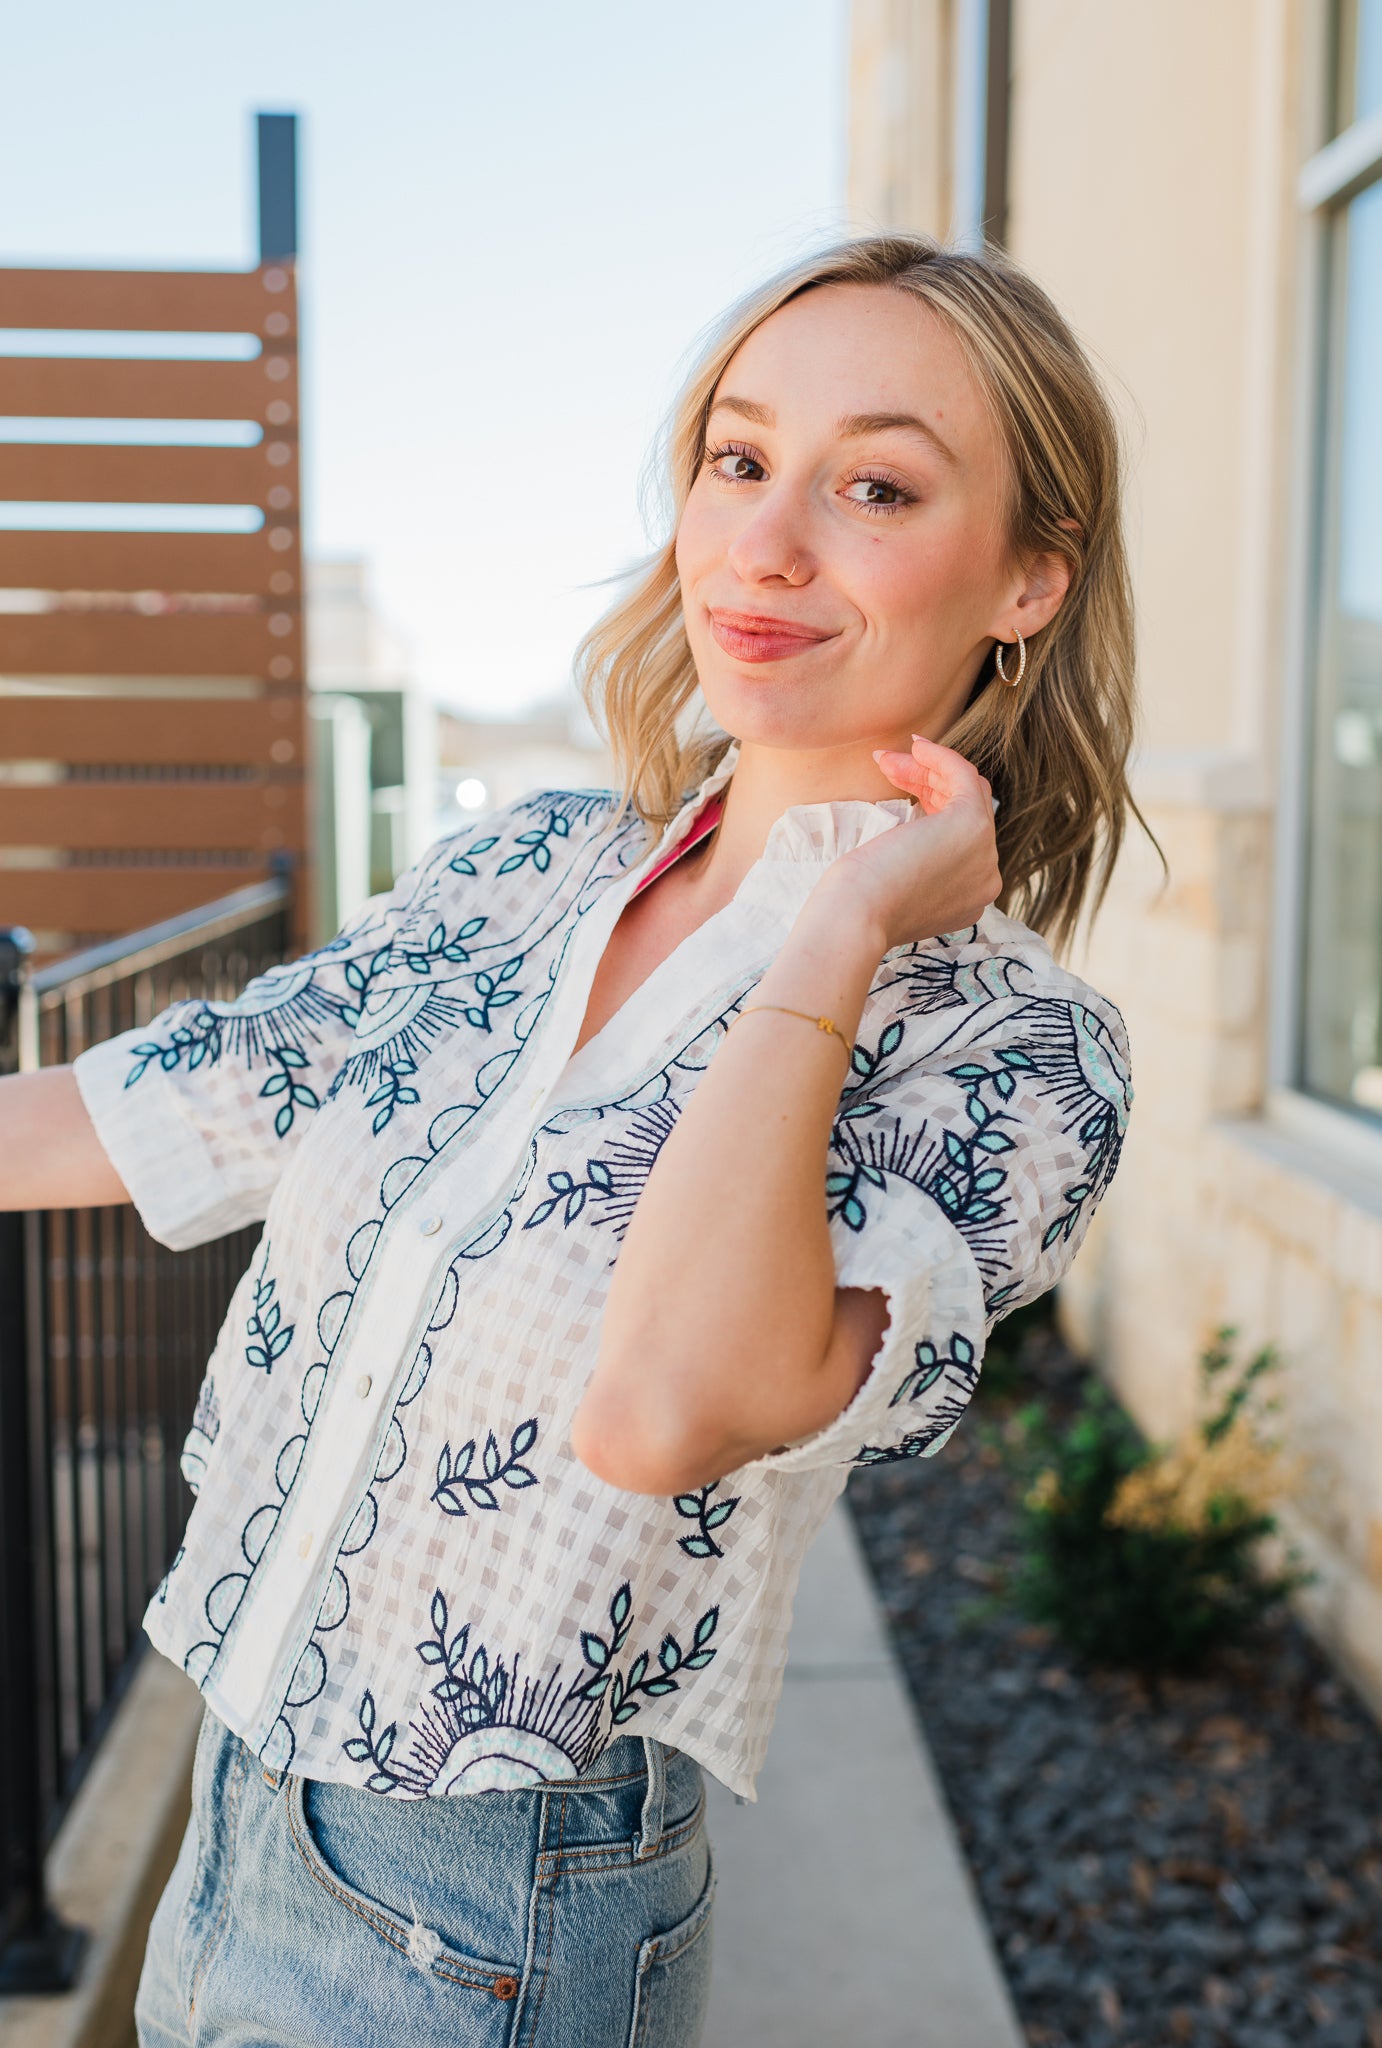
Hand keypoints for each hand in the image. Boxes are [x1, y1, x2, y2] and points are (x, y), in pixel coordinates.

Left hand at [810, 735, 1001, 952]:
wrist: (856, 918)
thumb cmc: (857, 906)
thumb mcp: (895, 889)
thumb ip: (914, 870)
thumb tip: (909, 837)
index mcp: (968, 899)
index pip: (962, 838)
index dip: (930, 806)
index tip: (896, 787)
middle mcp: (986, 879)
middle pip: (966, 812)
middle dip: (925, 784)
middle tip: (886, 767)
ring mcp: (984, 854)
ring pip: (966, 792)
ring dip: (926, 770)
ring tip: (885, 759)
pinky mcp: (973, 827)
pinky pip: (964, 776)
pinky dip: (941, 757)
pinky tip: (914, 747)